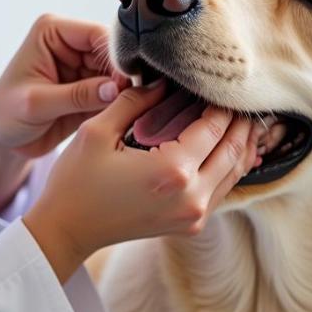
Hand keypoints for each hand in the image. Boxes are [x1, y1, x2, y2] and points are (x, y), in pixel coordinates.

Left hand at [0, 14, 130, 161]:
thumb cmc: (4, 114)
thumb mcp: (36, 104)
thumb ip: (76, 95)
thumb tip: (116, 88)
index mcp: (53, 32)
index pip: (96, 34)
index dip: (115, 56)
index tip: (126, 82)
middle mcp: (71, 45)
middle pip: (113, 54)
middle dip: (124, 76)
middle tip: (137, 99)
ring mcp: (83, 67)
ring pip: (118, 75)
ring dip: (126, 92)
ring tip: (135, 109)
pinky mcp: (91, 90)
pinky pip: (115, 94)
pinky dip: (122, 104)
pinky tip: (128, 116)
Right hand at [23, 81, 270, 282]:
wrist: (68, 229)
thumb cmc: (77, 180)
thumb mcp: (98, 131)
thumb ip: (135, 101)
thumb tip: (164, 82)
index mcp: (172, 171)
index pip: (214, 127)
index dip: (221, 103)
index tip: (221, 83)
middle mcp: (191, 197)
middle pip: (233, 150)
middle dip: (240, 122)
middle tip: (244, 97)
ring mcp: (194, 216)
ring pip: (234, 172)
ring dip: (241, 143)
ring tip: (243, 117)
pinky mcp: (190, 224)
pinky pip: (222, 189)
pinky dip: (231, 165)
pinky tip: (231, 146)